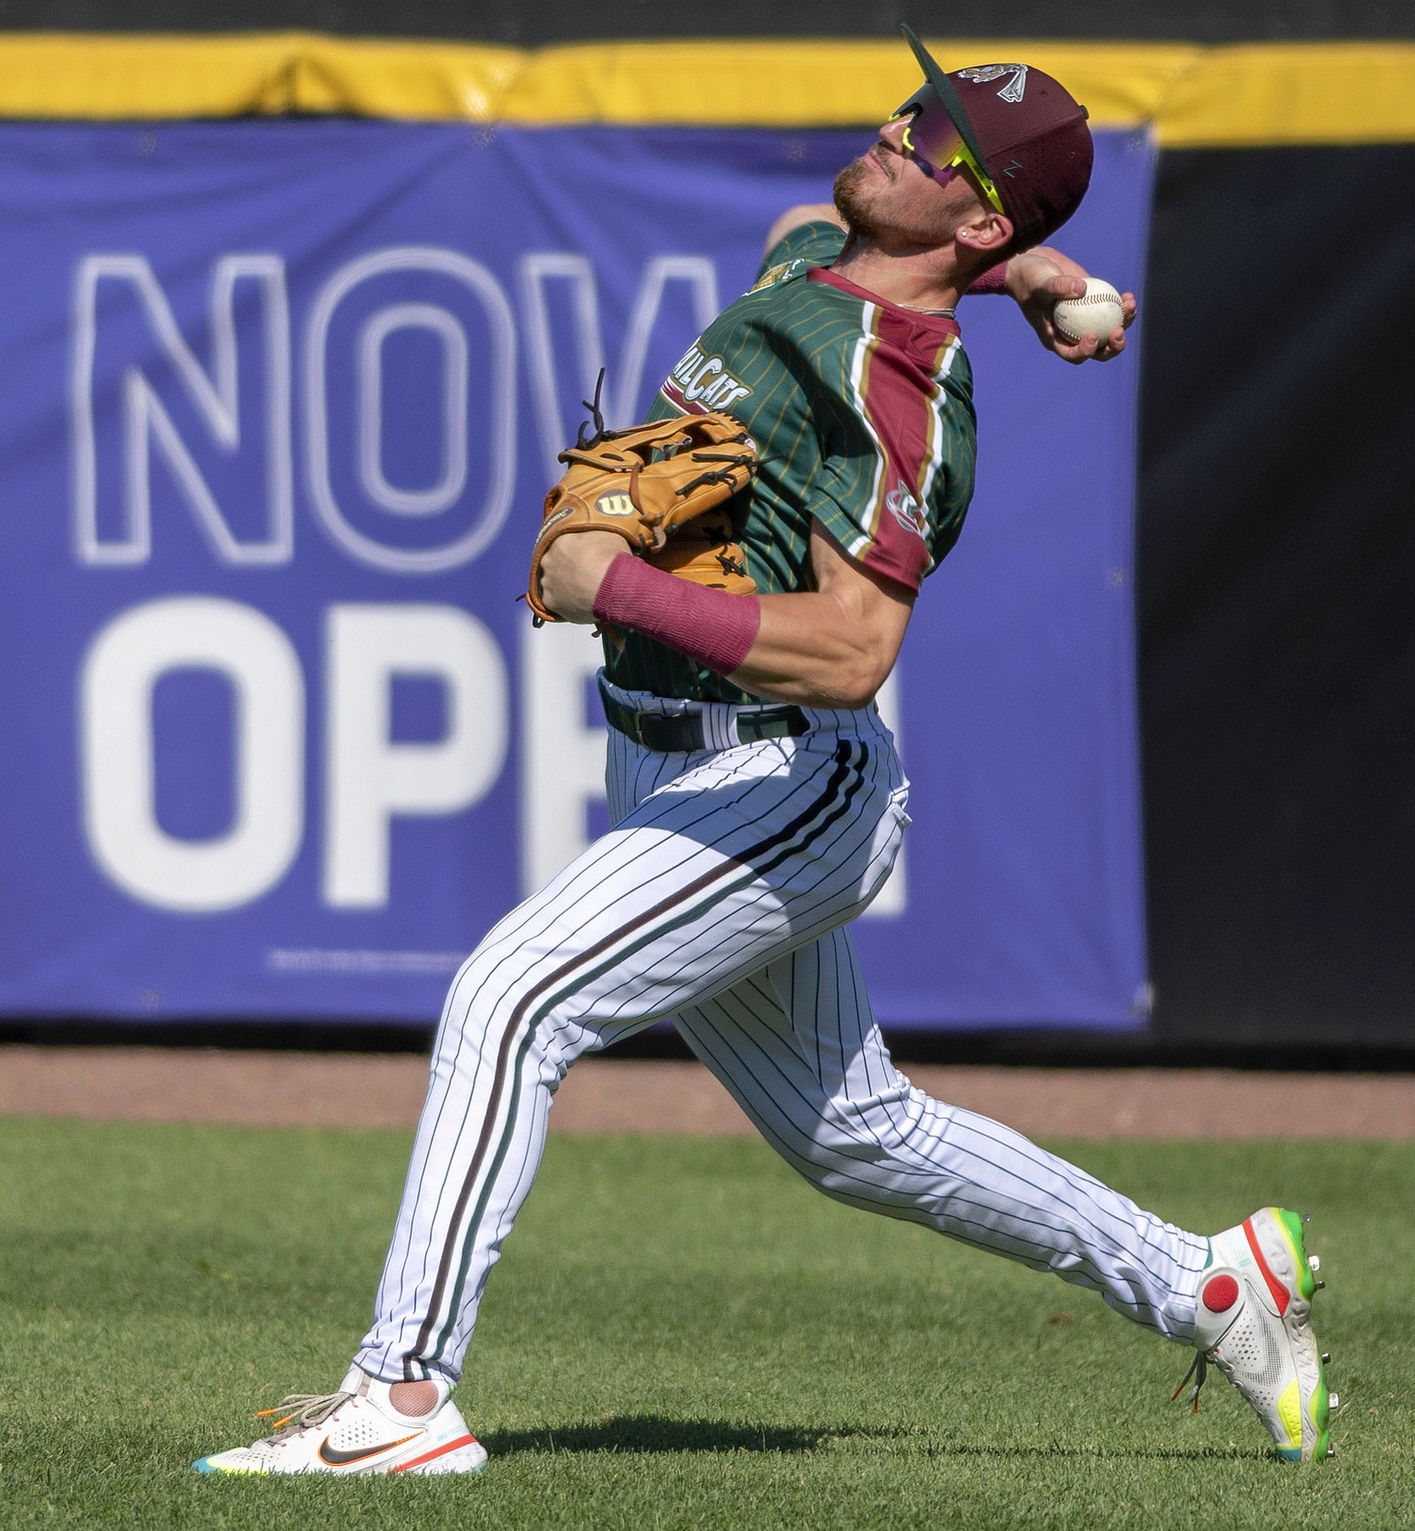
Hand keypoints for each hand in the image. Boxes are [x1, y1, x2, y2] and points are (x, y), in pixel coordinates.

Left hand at [537, 530, 624, 623]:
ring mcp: (547, 582)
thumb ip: (595, 537)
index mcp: (560, 541)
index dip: (574, 554)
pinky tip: (580, 605)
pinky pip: (555, 603)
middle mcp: (548, 560)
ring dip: (564, 588)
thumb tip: (597, 537)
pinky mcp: (550, 602)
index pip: (562, 546)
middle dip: (565, 571)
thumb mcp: (608, 536)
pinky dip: (565, 605)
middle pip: (553, 565)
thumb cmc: (613, 560)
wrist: (613, 587)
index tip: (583, 561)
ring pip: (552, 585)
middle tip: (583, 578)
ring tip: (583, 594)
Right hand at [1004, 246, 1136, 364]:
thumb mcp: (1040, 283)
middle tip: (1118, 330)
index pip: (1072, 354)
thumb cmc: (1031, 278)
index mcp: (1056, 339)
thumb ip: (1058, 287)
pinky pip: (1113, 311)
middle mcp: (1073, 335)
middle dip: (1112, 346)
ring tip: (1129, 305)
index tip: (1093, 335)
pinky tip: (1128, 296)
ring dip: (1124, 323)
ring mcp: (1086, 321)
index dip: (1085, 351)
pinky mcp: (1095, 305)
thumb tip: (1082, 289)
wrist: (1035, 264)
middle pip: (1097, 351)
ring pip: (1110, 332)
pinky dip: (1122, 306)